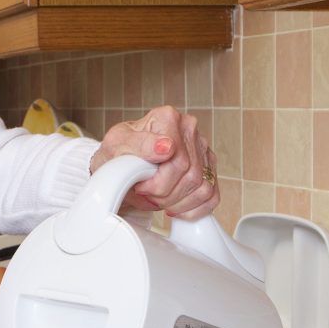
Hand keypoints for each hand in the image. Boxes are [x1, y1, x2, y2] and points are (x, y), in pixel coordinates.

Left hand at [88, 105, 217, 219]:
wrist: (122, 163)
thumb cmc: (119, 153)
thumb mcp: (116, 145)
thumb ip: (140, 144)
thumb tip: (166, 147)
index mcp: (167, 118)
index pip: (177, 161)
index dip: (158, 183)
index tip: (141, 187)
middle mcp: (189, 128)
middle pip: (190, 176)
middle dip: (166, 195)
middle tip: (148, 195)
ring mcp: (202, 147)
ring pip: (203, 188)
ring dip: (179, 203)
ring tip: (160, 200)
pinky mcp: (208, 166)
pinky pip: (212, 196)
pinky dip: (194, 209)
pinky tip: (177, 207)